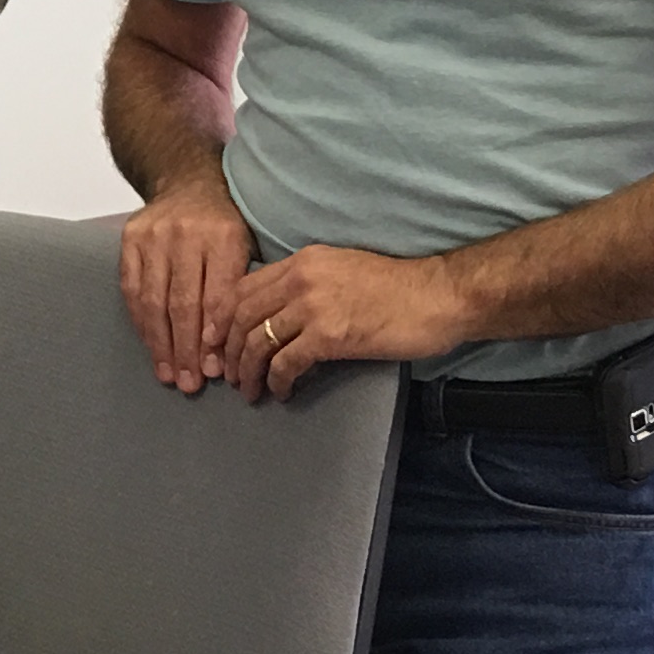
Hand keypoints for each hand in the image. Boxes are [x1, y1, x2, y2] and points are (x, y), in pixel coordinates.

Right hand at [120, 171, 256, 390]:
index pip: (216, 296)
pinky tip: (151, 347)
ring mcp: (153, 236)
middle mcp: (186, 234)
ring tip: (169, 374)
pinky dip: (141, 322)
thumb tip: (227, 349)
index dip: (213, 338)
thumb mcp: (246, 247)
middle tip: (190, 384)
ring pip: (154, 300)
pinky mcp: (130, 239)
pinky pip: (132, 289)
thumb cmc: (224, 224)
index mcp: (223, 237)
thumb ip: (238, 290)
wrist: (186, 181)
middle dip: (186, 349)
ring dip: (161, 343)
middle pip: (183, 303)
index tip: (215, 371)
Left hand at [229, 244, 472, 400]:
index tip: (216, 343)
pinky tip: (282, 392)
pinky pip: (286, 363)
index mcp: (301, 261)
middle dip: (228, 350)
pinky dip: (277, 382)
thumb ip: (306, 284)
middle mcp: (300, 278)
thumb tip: (277, 314)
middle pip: (241, 316)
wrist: (438, 296)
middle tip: (229, 375)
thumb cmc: (395, 288)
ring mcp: (314, 306)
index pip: (242, 288)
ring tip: (250, 391)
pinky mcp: (331, 335)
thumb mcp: (340, 271)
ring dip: (248, 372)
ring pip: (258, 341)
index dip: (221, 319)